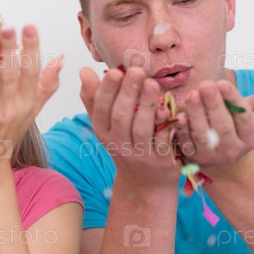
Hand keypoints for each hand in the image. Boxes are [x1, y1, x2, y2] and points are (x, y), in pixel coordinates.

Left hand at [0, 25, 61, 165]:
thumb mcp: (32, 109)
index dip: (32, 49)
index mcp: (26, 102)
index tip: (30, 26)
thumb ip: (46, 85)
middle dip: (10, 50)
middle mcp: (10, 108)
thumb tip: (61, 60)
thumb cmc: (9, 132)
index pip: (32, 71)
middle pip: (11, 75)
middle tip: (7, 27)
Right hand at [79, 66, 185, 189]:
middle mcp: (119, 144)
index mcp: (103, 131)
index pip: (102, 109)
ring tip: (152, 84)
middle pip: (120, 117)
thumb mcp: (105, 124)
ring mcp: (140, 154)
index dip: (108, 90)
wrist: (144, 183)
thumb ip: (94, 97)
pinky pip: (163, 142)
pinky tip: (169, 109)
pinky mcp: (161, 161)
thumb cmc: (124, 143)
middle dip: (128, 93)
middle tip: (137, 71)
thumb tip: (84, 70)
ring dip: (146, 106)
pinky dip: (166, 125)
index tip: (116, 71)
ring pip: (141, 129)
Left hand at [177, 73, 253, 173]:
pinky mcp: (194, 158)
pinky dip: (182, 130)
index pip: (243, 117)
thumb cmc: (242, 126)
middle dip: (213, 104)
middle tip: (205, 84)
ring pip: (203, 135)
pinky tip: (179, 115)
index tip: (222, 83)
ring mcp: (212, 155)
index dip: (233, 100)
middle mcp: (232, 149)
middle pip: (223, 126)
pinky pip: (187, 144)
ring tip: (192, 95)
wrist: (225, 157)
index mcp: (251, 136)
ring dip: (196, 114)